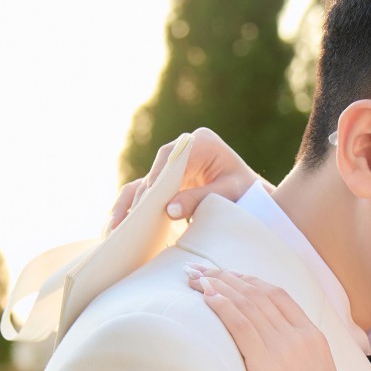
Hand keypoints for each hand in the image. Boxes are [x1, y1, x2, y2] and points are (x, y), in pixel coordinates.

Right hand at [107, 127, 261, 232]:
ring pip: (144, 183)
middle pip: (155, 171)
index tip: (148, 197)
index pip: (172, 157)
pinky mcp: (168, 182)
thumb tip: (169, 210)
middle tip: (129, 220)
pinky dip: (133, 208)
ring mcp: (173, 166)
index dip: (158, 177)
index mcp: (201, 142)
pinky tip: (120, 226)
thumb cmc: (246, 192)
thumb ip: (200, 199)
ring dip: (129, 205)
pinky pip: (145, 193)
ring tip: (116, 228)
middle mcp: (183, 149)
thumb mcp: (228, 194)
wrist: (254, 195)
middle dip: (141, 197)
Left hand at [188, 268, 347, 370]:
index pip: (280, 297)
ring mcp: (286, 348)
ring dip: (217, 285)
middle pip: (260, 294)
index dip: (251, 282)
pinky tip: (204, 295)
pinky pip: (239, 323)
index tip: (229, 277)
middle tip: (201, 269)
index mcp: (317, 340)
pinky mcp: (266, 363)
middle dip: (227, 277)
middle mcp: (302, 337)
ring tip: (194, 277)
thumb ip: (304, 365)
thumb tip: (283, 363)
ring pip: (247, 303)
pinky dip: (221, 304)